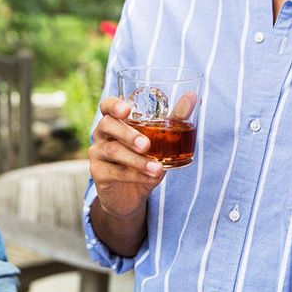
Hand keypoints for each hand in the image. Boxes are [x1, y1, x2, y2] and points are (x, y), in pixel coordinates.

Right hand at [88, 97, 163, 219]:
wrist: (131, 194)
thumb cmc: (146, 158)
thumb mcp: (161, 138)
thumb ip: (175, 118)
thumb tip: (193, 96)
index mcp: (115, 119)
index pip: (107, 105)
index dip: (114, 105)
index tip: (127, 110)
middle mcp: (102, 133)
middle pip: (107, 125)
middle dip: (128, 134)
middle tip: (146, 145)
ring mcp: (98, 153)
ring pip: (113, 151)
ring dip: (137, 160)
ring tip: (157, 168)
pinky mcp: (98, 174)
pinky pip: (115, 172)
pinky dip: (135, 175)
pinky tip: (151, 178)